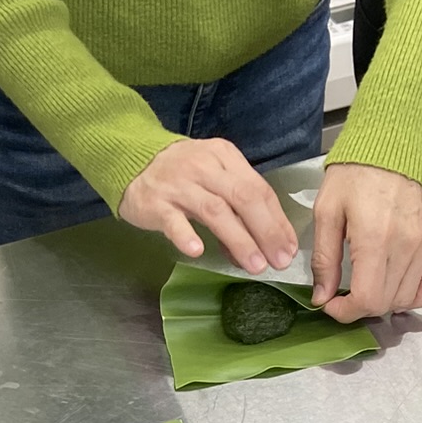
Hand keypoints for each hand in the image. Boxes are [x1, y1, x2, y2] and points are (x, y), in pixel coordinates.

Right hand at [120, 140, 298, 273]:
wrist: (132, 160)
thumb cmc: (180, 173)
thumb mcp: (213, 174)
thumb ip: (236, 204)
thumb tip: (262, 243)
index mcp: (225, 157)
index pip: (258, 188)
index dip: (277, 220)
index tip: (289, 247)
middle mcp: (205, 167)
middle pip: (243, 198)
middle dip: (265, 231)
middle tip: (278, 260)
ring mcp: (179, 184)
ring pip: (215, 211)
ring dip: (238, 240)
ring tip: (254, 265)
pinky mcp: (156, 203)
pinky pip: (173, 221)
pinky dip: (186, 236)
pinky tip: (198, 252)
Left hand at [309, 164, 421, 321]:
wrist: (393, 142)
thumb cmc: (355, 173)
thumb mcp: (327, 212)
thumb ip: (324, 259)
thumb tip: (322, 298)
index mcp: (375, 237)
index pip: (367, 298)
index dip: (346, 313)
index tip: (331, 306)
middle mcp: (407, 243)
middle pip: (387, 302)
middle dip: (360, 308)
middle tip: (345, 296)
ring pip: (408, 297)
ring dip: (384, 302)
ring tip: (368, 287)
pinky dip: (414, 296)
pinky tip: (395, 290)